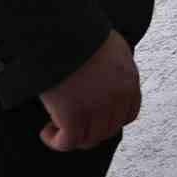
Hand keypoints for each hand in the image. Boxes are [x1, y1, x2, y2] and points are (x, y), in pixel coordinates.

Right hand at [38, 31, 139, 151]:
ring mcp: (97, 108)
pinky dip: (55, 141)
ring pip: (89, 139)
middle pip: (109, 130)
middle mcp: (118, 98)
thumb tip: (107, 81)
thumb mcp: (114, 49)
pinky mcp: (74, 116)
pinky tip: (47, 131)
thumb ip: (116, 69)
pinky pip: (67, 142)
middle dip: (90, 130)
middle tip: (72, 124)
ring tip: (56, 126)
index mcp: (130, 81)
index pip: (128, 114)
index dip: (110, 120)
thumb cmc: (83, 36)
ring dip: (73, 136)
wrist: (64, 33)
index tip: (93, 118)